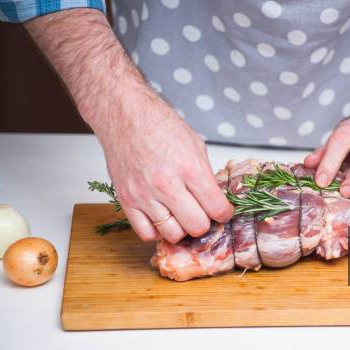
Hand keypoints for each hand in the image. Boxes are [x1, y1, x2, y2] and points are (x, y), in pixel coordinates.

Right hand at [99, 98, 232, 242]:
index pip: (217, 209)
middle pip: (197, 227)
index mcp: (190, 169)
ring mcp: (145, 195)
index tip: (221, 211)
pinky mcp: (126, 200)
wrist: (125, 115)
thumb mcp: (195, 145)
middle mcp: (167, 185)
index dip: (224, 213)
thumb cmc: (160, 126)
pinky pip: (147, 233)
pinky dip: (157, 230)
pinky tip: (161, 216)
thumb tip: (215, 200)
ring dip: (181, 228)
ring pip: (173, 234)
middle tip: (201, 213)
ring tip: (180, 214)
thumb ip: (205, 176)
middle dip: (204, 222)